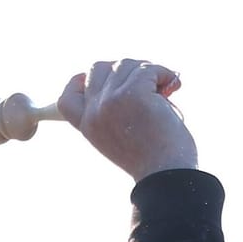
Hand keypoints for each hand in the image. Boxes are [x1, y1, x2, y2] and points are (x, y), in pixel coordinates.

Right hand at [57, 59, 197, 181]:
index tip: (106, 80)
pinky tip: (174, 85)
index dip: (82, 81)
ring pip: (125, 65)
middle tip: (149, 83)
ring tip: (166, 87)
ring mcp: (111, 101)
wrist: (167, 176)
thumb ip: (115, 113)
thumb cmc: (156, 160)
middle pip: (99, 68)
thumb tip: (130, 75)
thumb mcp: (124, 137)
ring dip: (148, 71)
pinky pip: (147, 69)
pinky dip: (163, 72)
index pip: (67, 96)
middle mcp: (94, 111)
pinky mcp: (132, 94)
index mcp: (88, 126)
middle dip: (125, 70)